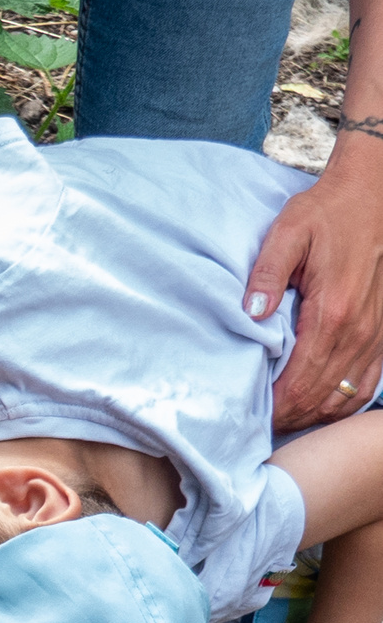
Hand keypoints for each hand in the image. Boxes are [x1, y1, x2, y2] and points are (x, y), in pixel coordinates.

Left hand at [246, 169, 382, 432]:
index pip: (302, 381)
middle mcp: (360, 331)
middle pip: (323, 397)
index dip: (276, 406)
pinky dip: (344, 401)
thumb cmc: (326, 213)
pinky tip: (320, 406)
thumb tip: (251, 315)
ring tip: (284, 421)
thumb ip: (266, 275)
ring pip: (348, 396)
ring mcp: (377, 334)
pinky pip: (369, 382)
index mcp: (334, 313)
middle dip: (290, 417)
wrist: (375, 194)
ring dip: (316, 414)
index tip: (250, 417)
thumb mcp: (288, 233)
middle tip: (259, 428)